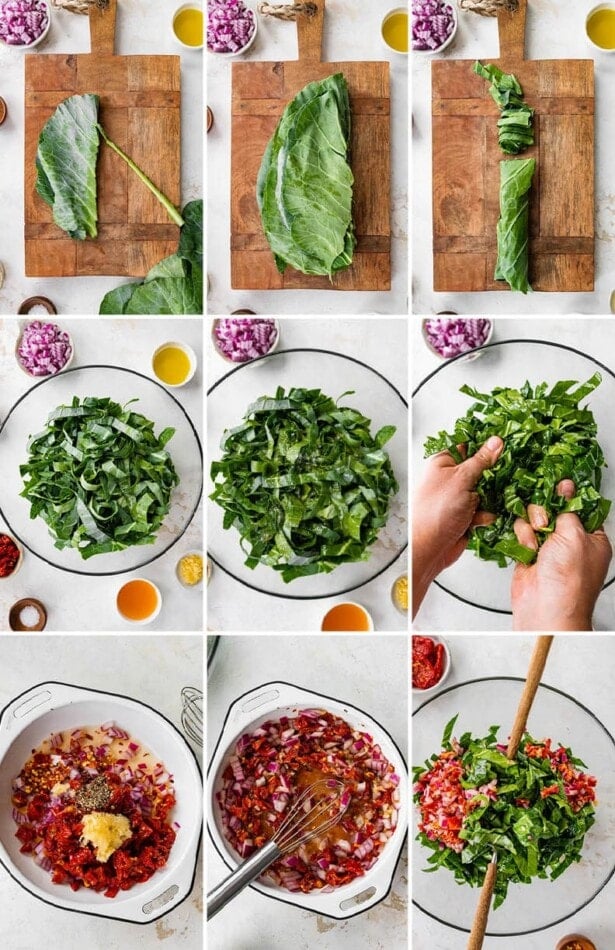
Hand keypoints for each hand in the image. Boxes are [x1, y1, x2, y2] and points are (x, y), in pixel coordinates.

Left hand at [413, 436, 503, 616]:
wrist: (428, 549)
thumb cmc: (435, 511)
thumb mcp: (461, 478)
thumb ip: (481, 460)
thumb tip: (495, 442)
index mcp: (444, 463)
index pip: (469, 446)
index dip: (486, 446)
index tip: (505, 445)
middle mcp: (451, 479)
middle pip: (481, 470)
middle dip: (493, 477)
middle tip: (502, 477)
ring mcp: (459, 498)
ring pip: (486, 492)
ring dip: (490, 498)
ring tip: (488, 502)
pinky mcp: (466, 516)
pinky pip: (484, 510)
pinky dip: (485, 515)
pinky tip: (482, 519)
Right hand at [511, 482, 611, 630]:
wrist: (547, 610)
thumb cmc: (570, 581)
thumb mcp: (575, 535)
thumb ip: (567, 509)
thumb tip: (566, 488)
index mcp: (592, 538)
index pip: (580, 507)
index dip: (568, 494)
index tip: (558, 483)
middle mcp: (571, 543)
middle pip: (553, 509)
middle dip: (546, 512)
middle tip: (546, 522)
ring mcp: (549, 549)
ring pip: (534, 519)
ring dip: (533, 526)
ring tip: (537, 539)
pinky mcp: (529, 555)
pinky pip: (522, 534)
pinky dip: (523, 538)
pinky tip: (529, 550)